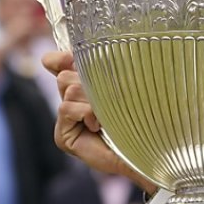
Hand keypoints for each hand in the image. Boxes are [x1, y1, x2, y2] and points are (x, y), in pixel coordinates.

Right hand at [41, 51, 157, 193]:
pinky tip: (98, 126)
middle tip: (106, 98)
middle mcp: (73, 102)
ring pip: (68, 89)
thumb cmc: (141, 115)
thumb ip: (101, 71)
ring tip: (106, 115)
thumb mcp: (121, 86)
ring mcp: (67, 121)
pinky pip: (66, 108)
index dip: (61, 58)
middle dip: (88, 82)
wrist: (145, 149)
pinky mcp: (63, 136)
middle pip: (64, 75)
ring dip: (91, 100)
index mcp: (86, 87)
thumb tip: (75, 55)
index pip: (58, 64)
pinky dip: (85, 113)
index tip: (69, 58)